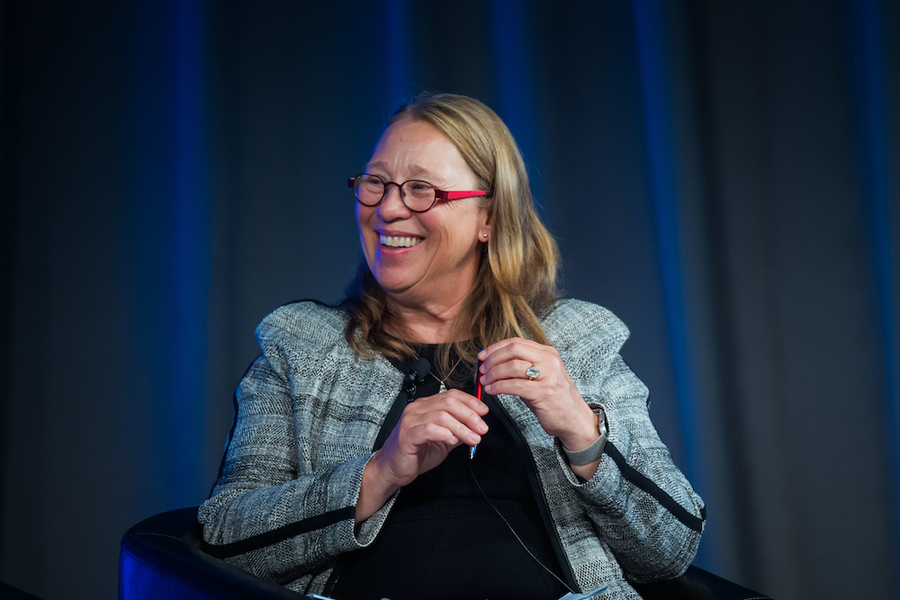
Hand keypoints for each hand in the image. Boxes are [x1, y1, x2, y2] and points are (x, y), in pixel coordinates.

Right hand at [357, 390, 488, 521]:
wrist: (394, 468)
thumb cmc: (416, 452)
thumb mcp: (443, 439)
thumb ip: (458, 430)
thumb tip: (477, 425)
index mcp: (426, 406)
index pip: (451, 395)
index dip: (470, 401)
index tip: (484, 412)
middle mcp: (417, 409)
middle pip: (448, 402)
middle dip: (469, 415)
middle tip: (482, 428)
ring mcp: (410, 420)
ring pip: (441, 415)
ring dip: (462, 427)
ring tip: (473, 438)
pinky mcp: (407, 435)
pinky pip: (428, 429)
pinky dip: (444, 433)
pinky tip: (452, 440)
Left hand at [478, 338, 597, 452]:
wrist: (574, 419)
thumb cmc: (553, 398)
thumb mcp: (539, 376)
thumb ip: (520, 367)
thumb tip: (493, 363)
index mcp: (547, 353)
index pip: (516, 342)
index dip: (495, 348)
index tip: (483, 356)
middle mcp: (549, 360)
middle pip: (513, 349)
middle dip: (493, 358)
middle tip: (482, 369)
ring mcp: (548, 376)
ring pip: (512, 366)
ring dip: (493, 373)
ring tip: (485, 381)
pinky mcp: (544, 392)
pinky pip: (514, 385)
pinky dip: (498, 387)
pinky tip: (492, 390)